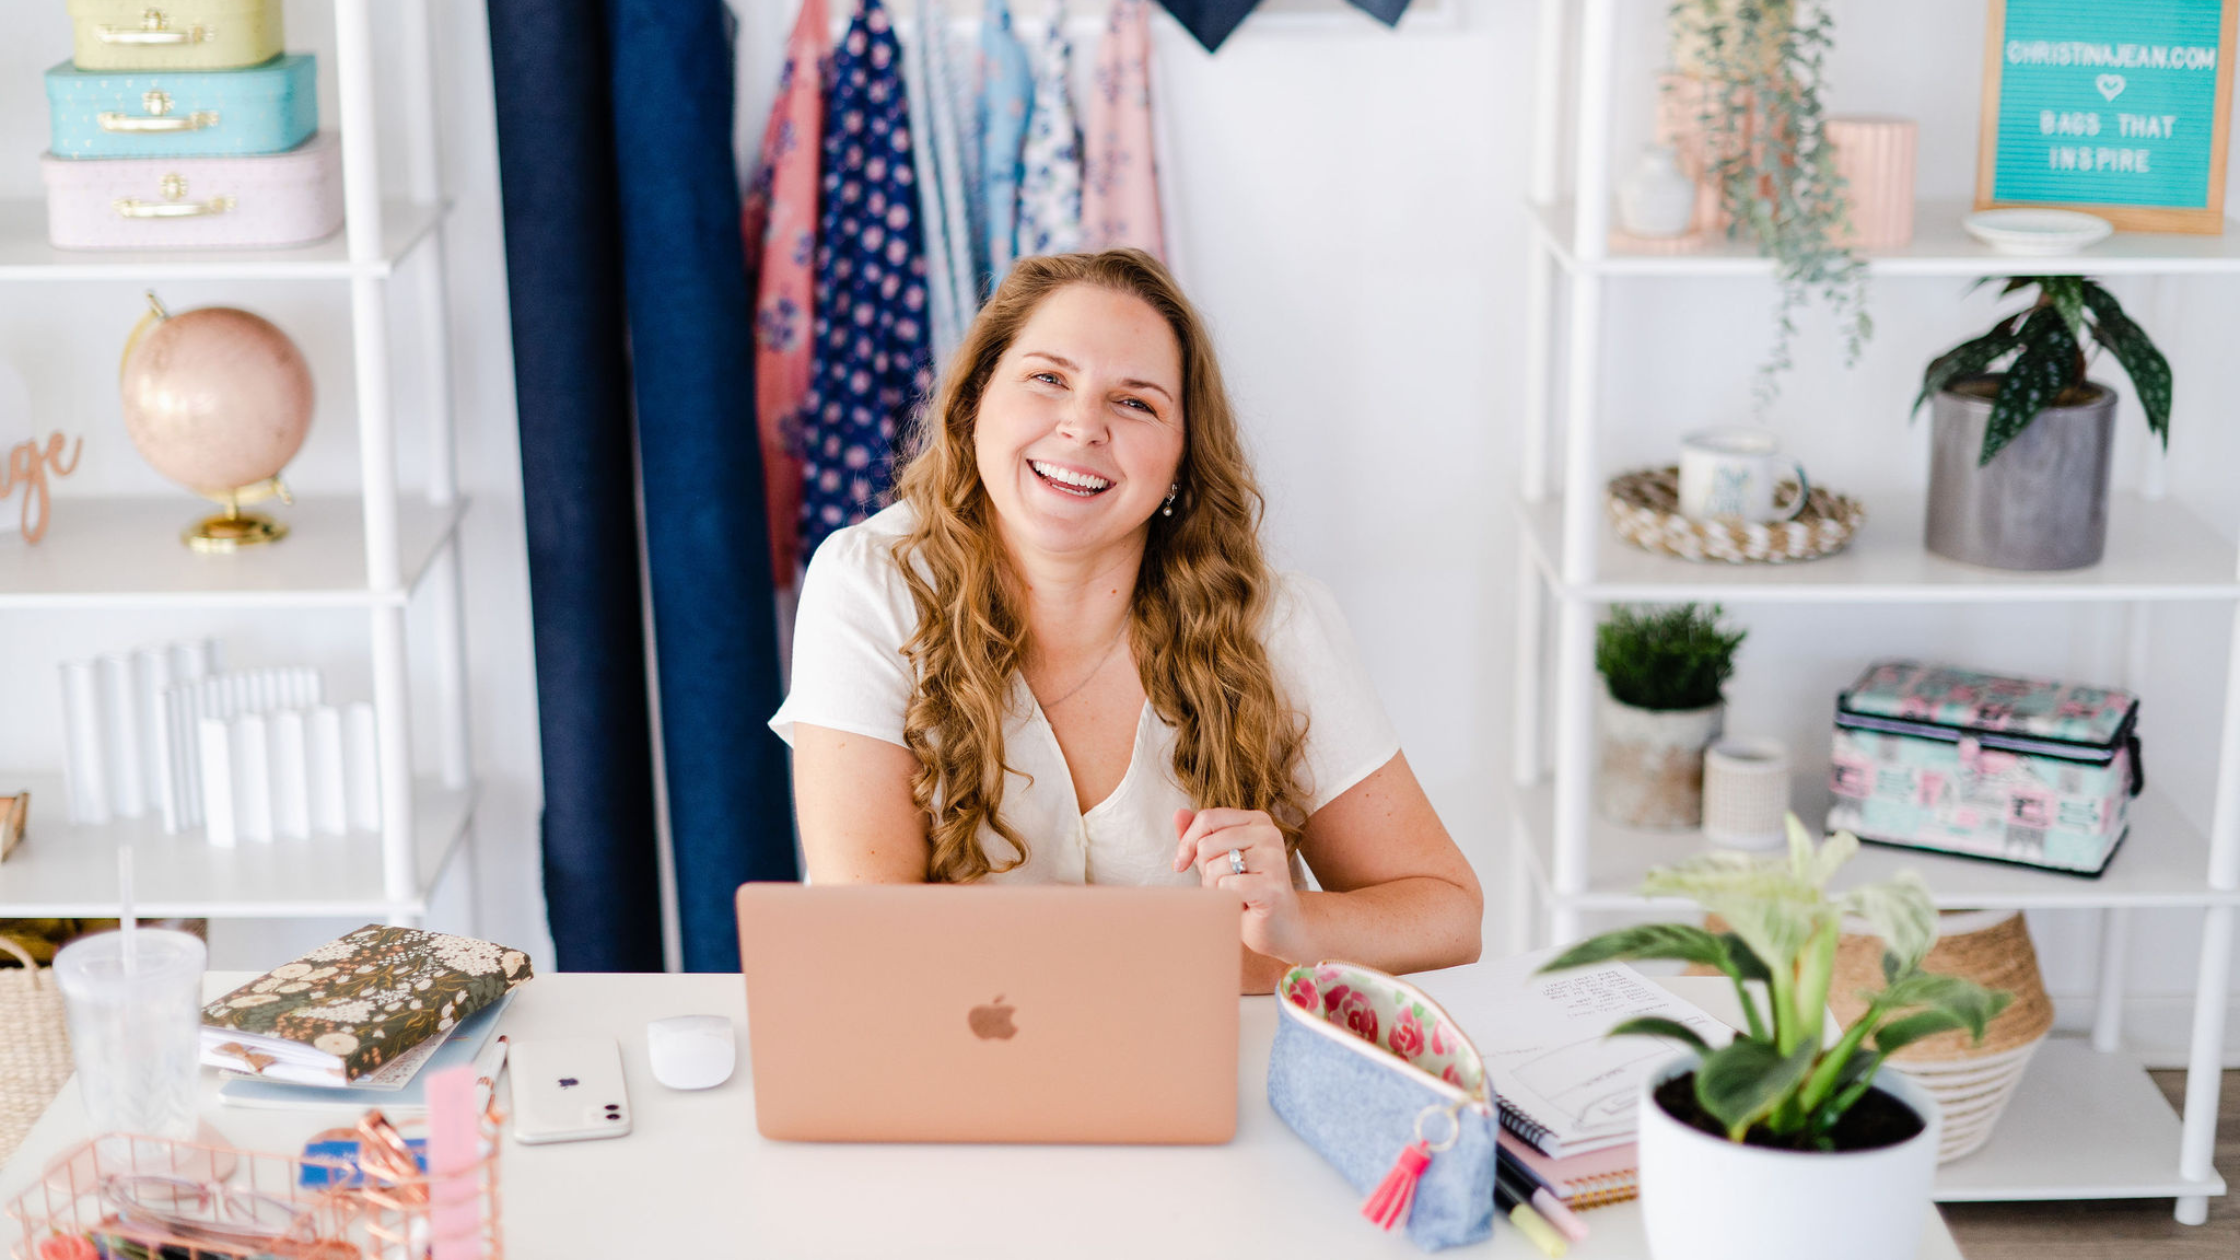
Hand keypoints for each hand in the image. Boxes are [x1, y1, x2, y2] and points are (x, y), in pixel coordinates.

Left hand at [1172, 807, 1309, 963]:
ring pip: (1216, 866)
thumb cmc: (1246, 889)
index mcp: (1257, 820)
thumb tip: (1178, 813)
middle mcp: (1269, 833)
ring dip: (1214, 886)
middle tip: (1218, 883)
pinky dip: (1225, 897)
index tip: (1180, 864)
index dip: (1187, 842)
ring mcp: (1274, 858)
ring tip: (1231, 893)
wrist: (1278, 924)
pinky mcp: (1272, 885)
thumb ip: (1199, 835)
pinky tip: (1240, 902)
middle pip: (1208, 843)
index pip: (1208, 818)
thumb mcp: (1218, 857)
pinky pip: (1228, 885)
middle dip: (1203, 869)